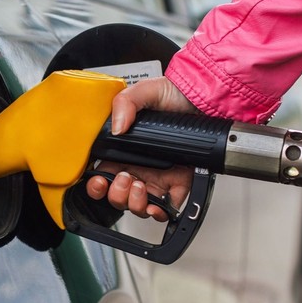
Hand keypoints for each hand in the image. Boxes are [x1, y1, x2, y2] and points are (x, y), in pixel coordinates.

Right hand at [86, 76, 198, 220]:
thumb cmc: (175, 95)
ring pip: (137, 205)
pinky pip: (166, 208)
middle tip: (124, 178)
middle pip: (117, 195)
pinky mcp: (178, 185)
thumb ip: (124, 104)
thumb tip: (116, 128)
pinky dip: (160, 212)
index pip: (101, 174)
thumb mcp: (145, 90)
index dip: (96, 184)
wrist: (204, 100)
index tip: (99, 181)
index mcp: (123, 150)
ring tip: (140, 185)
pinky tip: (158, 204)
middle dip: (116, 194)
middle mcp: (137, 167)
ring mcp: (157, 178)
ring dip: (134, 203)